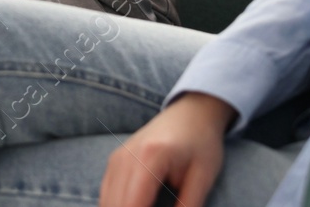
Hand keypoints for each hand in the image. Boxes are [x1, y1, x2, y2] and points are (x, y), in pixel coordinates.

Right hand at [99, 92, 236, 206]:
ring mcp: (116, 158)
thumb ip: (188, 206)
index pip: (133, 205)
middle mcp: (126, 157)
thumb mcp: (203, 176)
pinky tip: (139, 206)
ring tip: (151, 206)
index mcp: (150, 157)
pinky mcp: (114, 162)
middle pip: (115, 206)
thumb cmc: (201, 142)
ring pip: (106, 203)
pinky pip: (106, 195)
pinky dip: (117, 206)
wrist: (192, 112)